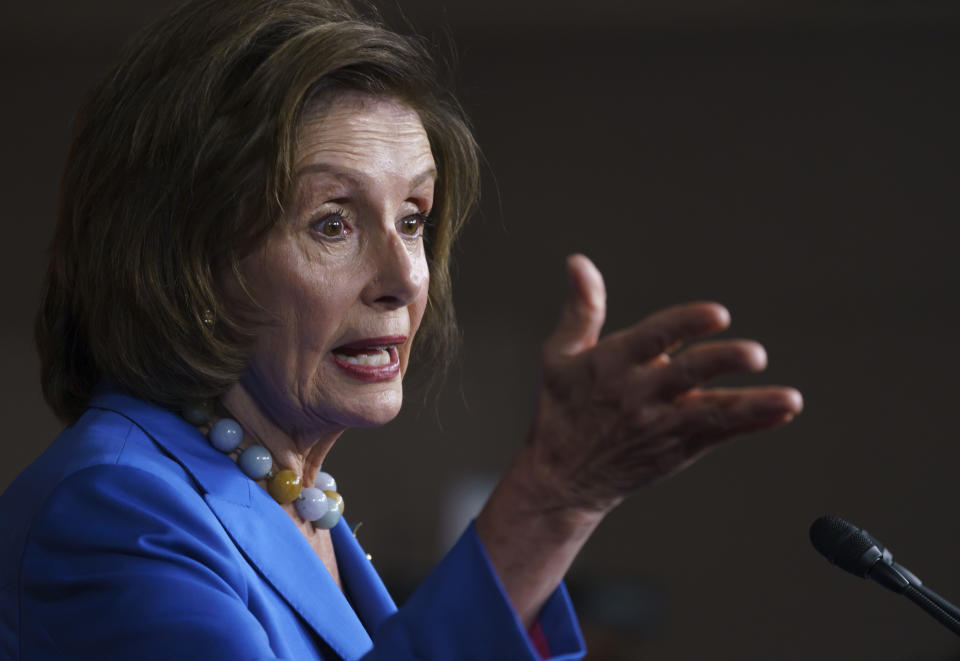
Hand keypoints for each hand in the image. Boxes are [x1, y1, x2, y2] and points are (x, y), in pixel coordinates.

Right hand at [475, 254, 802, 625]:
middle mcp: (638, 394)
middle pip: (687, 374)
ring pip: (711, 412)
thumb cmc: (561, 408)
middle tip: (757, 355)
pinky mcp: (676, 449)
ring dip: (751, 405)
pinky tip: (781, 411)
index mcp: (611, 363)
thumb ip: (581, 309)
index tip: (718, 314)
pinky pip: (718, 434)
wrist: (562, 480)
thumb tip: (579, 261)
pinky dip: (751, 423)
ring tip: (789, 400)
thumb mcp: (558, 355)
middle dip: (723, 362)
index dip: (686, 324)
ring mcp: (660, 425)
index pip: (653, 338)